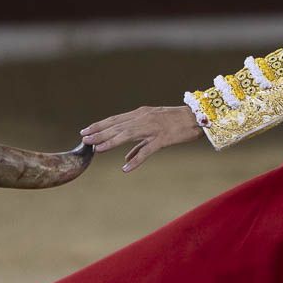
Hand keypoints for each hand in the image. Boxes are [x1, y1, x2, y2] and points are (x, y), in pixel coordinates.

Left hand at [80, 105, 203, 172]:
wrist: (197, 117)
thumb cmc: (177, 122)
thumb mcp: (155, 130)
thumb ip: (139, 145)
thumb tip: (126, 160)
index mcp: (141, 115)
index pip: (115, 120)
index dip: (100, 125)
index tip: (86, 130)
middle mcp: (143, 119)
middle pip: (117, 126)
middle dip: (99, 133)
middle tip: (84, 138)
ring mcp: (152, 128)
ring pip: (127, 135)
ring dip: (110, 142)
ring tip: (97, 148)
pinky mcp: (162, 138)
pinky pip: (147, 150)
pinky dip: (136, 159)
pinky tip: (126, 167)